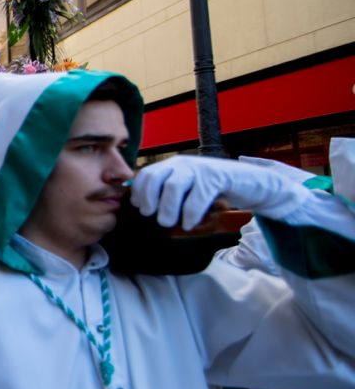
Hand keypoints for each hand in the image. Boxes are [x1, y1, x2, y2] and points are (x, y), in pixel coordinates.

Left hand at [132, 156, 308, 230]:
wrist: (249, 182)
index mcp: (172, 165)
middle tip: (152, 216)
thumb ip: (167, 194)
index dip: (139, 192)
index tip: (142, 208)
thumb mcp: (187, 189)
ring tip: (168, 223)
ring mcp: (200, 168)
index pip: (146, 174)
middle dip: (149, 199)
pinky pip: (198, 196)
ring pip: (174, 187)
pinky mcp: (217, 176)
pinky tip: (189, 224)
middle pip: (155, 178)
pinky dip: (190, 213)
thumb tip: (143, 208)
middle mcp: (183, 163)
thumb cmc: (212, 190)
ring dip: (168, 208)